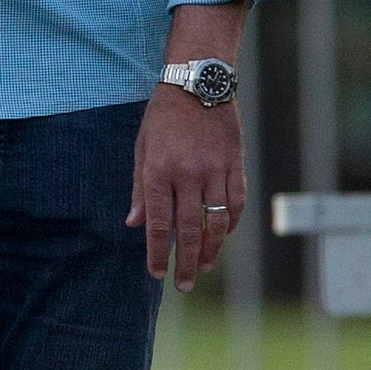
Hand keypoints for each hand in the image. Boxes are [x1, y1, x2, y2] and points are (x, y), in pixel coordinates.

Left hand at [128, 87, 245, 287]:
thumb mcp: (142, 149)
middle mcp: (189, 175)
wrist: (198, 84)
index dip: (157, 253)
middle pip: (190, 230)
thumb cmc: (163, 117)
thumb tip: (134, 224)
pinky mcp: (236, 165)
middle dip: (186, 262)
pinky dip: (230, 225)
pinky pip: (236, 204)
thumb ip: (140, 189)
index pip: (158, 224)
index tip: (156, 273)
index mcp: (160, 172)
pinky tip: (222, 239)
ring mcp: (216, 171)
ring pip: (217, 222)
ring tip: (203, 268)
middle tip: (183, 285)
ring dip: (211, 250)